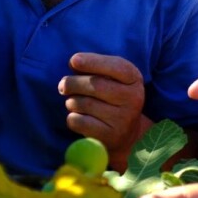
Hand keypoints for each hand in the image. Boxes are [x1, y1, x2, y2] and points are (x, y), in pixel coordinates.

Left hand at [58, 52, 146, 168]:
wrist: (126, 133)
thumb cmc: (112, 97)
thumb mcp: (112, 78)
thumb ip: (96, 67)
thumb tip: (74, 63)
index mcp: (134, 78)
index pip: (115, 66)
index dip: (92, 62)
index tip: (73, 61)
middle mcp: (133, 98)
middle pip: (95, 85)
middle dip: (73, 83)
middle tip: (63, 85)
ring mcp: (123, 119)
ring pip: (84, 104)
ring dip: (72, 101)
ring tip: (75, 102)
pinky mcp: (110, 136)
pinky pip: (79, 122)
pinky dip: (72, 118)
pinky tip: (79, 117)